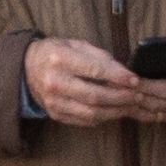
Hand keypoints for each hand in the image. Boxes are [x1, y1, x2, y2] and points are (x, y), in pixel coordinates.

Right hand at [24, 36, 164, 126]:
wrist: (27, 68)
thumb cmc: (56, 53)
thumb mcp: (76, 45)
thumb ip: (100, 58)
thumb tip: (124, 73)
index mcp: (60, 59)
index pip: (94, 70)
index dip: (117, 77)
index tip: (135, 80)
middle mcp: (55, 82)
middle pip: (94, 96)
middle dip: (120, 97)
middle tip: (138, 96)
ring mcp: (54, 102)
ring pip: (91, 112)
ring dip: (115, 111)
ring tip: (130, 106)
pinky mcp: (55, 114)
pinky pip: (84, 120)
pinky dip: (102, 117)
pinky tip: (113, 111)